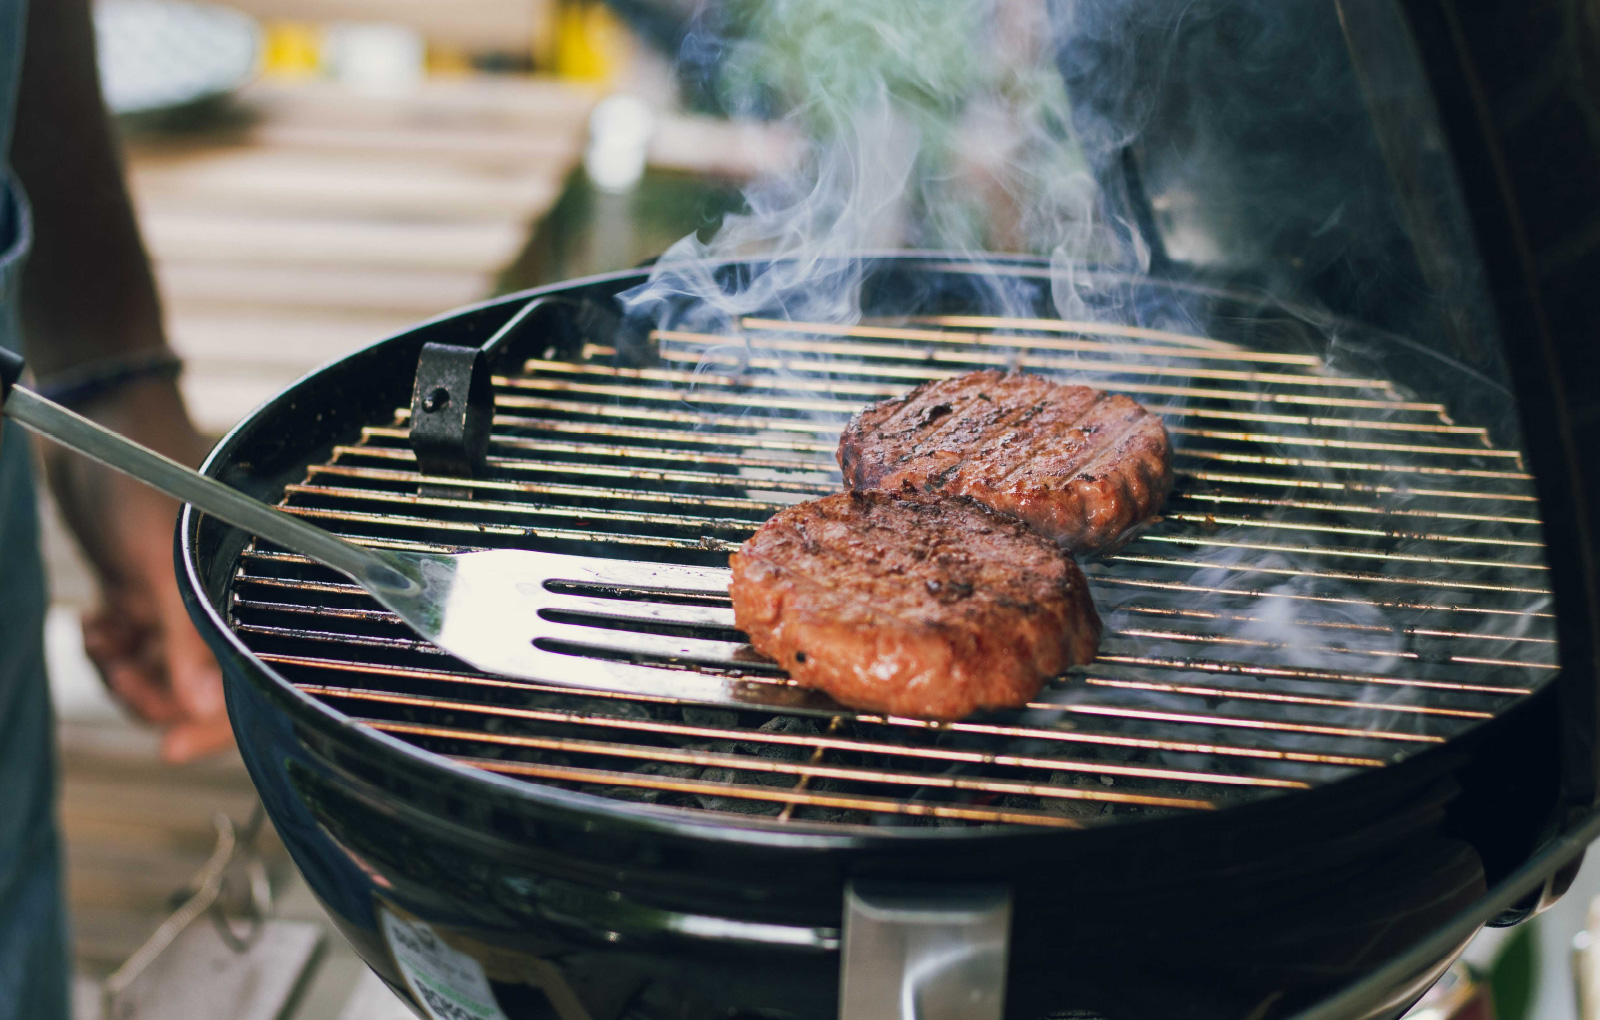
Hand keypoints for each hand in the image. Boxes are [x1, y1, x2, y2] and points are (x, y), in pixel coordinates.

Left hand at [42, 376, 231, 761]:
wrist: (93, 419)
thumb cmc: (137, 475)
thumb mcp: (158, 564)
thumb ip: (186, 641)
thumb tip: (200, 714)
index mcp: (253, 587)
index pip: (255, 673)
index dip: (219, 720)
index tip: (174, 750)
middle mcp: (225, 599)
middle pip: (207, 687)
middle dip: (159, 694)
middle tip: (126, 675)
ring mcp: (185, 600)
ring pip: (165, 677)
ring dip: (127, 673)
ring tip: (106, 640)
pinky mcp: (151, 595)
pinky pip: (136, 653)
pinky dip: (111, 650)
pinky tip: (98, 621)